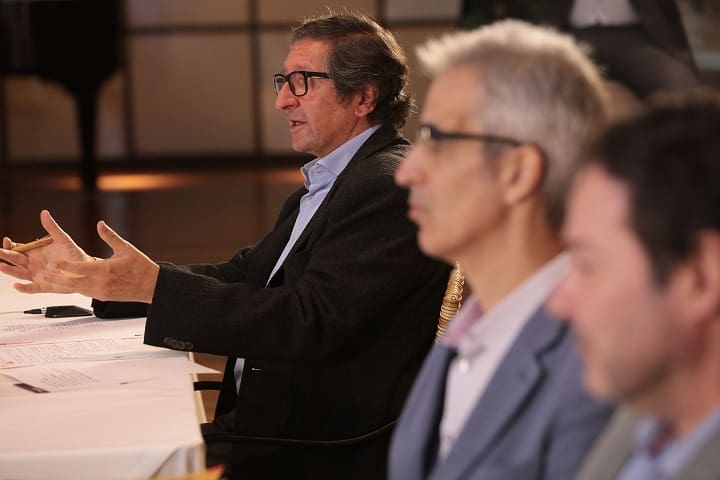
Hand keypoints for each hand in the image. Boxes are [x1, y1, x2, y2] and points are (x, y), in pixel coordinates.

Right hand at [0, 209, 91, 285]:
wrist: (85, 268)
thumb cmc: (73, 253)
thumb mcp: (62, 239)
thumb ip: (52, 227)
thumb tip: (44, 213)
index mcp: (34, 252)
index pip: (17, 248)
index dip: (10, 245)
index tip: (7, 240)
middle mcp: (32, 264)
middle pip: (15, 260)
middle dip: (6, 255)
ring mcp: (36, 275)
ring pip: (19, 273)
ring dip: (9, 270)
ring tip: (1, 266)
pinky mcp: (44, 286)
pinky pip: (32, 288)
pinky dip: (24, 288)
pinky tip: (17, 285)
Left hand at [35, 219, 158, 302]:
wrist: (152, 286)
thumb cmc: (141, 268)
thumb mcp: (127, 249)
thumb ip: (110, 237)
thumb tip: (100, 224)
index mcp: (107, 270)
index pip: (81, 269)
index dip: (65, 267)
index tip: (53, 263)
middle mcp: (102, 283)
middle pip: (73, 283)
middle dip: (56, 278)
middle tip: (42, 273)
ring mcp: (101, 292)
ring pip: (76, 289)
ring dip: (61, 284)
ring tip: (47, 279)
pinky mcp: (102, 297)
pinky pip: (83, 292)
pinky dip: (72, 288)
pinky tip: (64, 283)